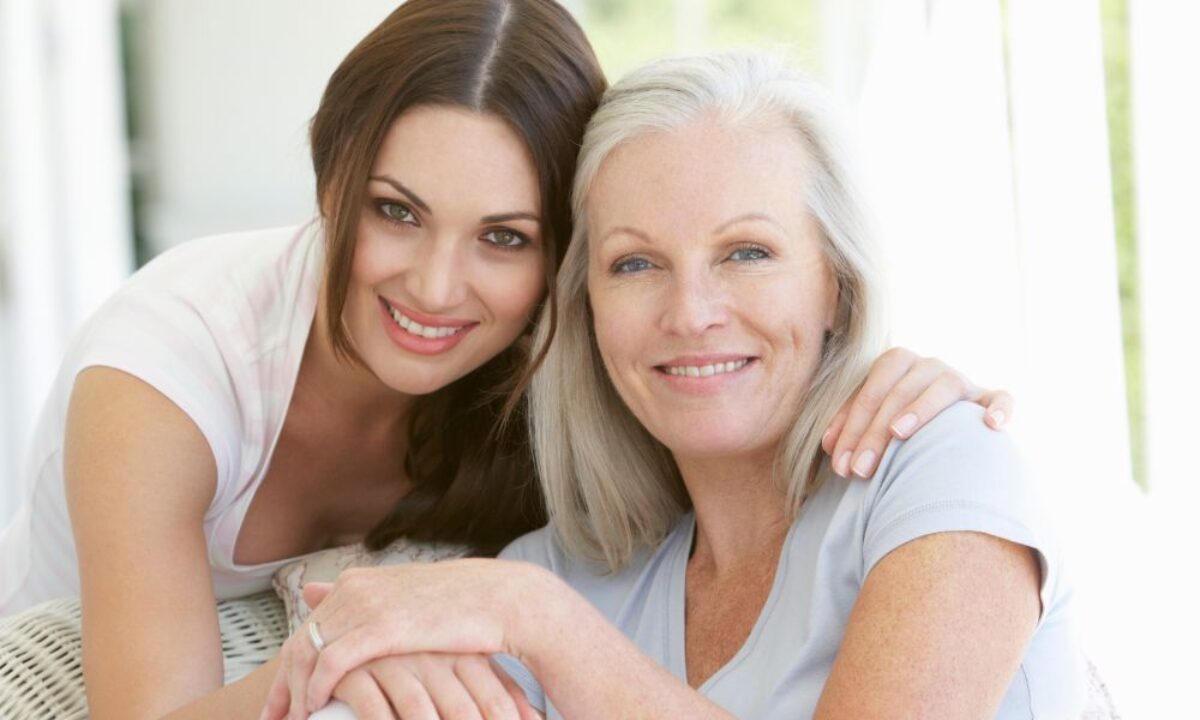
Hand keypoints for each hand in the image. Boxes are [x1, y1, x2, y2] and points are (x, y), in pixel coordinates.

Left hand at [260, 559, 547, 719]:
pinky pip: (332, 662)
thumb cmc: (460, 605)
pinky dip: (316, 688)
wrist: (501, 599)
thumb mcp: (406, 601)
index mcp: (358, 581)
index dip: (287, 668)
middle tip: (274, 719)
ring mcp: (365, 604)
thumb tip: (319, 594)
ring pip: (308, 653)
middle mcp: (354, 588)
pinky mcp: (381, 625)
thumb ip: (365, 603)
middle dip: (281, 686)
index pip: (306, 627)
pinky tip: (315, 707)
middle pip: (298, 641)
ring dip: (296, 692)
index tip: (279, 702)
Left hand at [822, 348, 1012, 477]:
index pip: (871, 389)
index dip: (852, 426)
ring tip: (898, 434)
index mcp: (898, 363)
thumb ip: (851, 427)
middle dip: (874, 432)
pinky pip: (1001, 398)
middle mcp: (930, 367)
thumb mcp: (872, 420)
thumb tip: (829, 445)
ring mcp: (962, 381)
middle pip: (899, 391)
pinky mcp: (990, 400)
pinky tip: (990, 425)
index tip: (840, 466)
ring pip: (944, 386)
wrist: (946, 429)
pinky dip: (1000, 408)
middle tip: (860, 470)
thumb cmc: (899, 424)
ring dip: (920, 408)